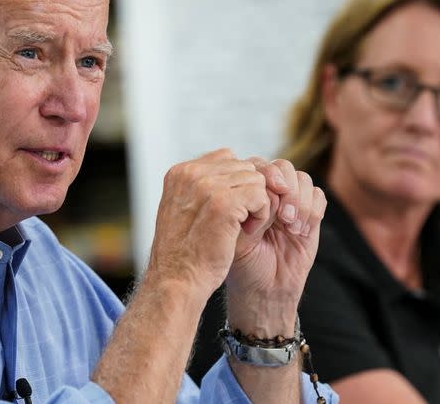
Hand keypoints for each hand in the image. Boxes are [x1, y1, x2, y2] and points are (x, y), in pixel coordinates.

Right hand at [144, 149, 272, 298]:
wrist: (178, 281)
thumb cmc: (184, 253)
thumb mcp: (183, 210)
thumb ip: (200, 188)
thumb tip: (230, 172)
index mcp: (180, 173)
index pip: (226, 158)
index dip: (237, 183)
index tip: (231, 209)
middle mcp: (191, 173)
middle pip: (244, 167)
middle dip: (248, 193)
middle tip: (237, 221)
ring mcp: (207, 186)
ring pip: (255, 179)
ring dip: (256, 204)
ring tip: (240, 227)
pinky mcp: (224, 203)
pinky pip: (261, 195)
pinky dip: (261, 215)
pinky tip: (246, 231)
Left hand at [226, 159, 325, 335]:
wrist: (264, 290)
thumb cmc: (243, 265)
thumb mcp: (237, 236)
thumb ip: (248, 210)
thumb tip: (264, 190)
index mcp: (245, 192)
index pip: (257, 165)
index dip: (267, 174)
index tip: (272, 190)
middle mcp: (268, 193)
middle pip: (283, 167)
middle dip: (287, 187)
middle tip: (284, 214)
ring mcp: (290, 203)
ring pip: (303, 180)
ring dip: (300, 201)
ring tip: (291, 226)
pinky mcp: (309, 216)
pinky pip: (319, 197)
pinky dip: (312, 210)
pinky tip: (300, 231)